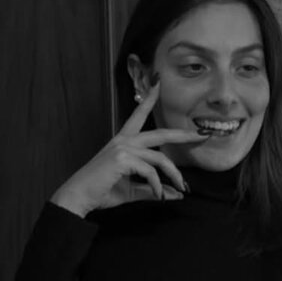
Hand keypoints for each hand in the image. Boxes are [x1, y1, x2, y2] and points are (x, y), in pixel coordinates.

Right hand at [50, 82, 208, 215]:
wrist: (79, 197)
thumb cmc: (102, 191)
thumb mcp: (132, 190)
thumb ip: (154, 189)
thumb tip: (176, 194)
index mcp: (123, 141)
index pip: (138, 114)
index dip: (149, 98)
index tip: (157, 83)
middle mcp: (124, 140)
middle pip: (160, 133)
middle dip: (183, 134)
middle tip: (202, 135)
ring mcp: (123, 148)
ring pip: (160, 157)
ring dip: (175, 174)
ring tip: (183, 187)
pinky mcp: (122, 159)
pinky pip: (150, 172)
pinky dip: (158, 186)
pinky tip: (159, 196)